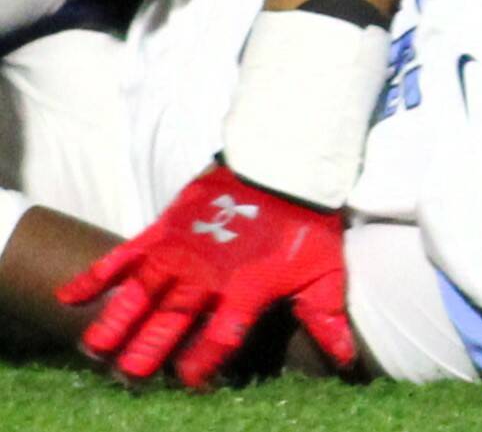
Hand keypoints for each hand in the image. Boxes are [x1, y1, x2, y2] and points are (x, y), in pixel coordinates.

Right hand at [56, 162, 353, 386]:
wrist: (288, 163)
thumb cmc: (308, 220)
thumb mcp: (325, 272)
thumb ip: (326, 319)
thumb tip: (346, 361)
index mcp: (244, 293)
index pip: (218, 342)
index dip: (202, 365)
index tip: (190, 383)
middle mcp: (206, 278)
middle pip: (170, 324)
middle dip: (148, 353)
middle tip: (129, 377)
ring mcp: (181, 252)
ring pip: (140, 297)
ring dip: (116, 324)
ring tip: (95, 350)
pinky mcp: (165, 227)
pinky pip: (124, 255)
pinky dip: (97, 275)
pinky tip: (71, 297)